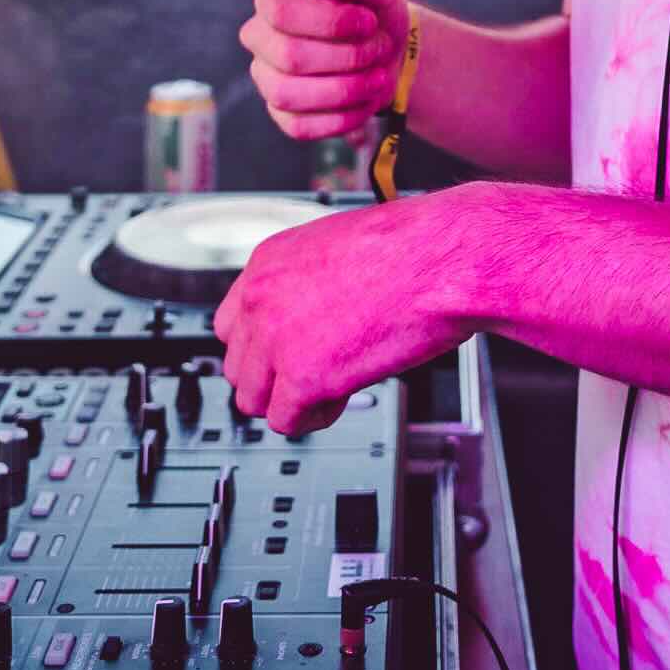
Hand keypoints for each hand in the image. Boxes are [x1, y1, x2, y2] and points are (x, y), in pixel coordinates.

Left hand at [213, 185, 485, 432]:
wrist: (440, 258)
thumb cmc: (410, 248)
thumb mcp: (337, 248)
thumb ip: (304, 282)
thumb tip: (304, 315)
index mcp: (268, 261)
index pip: (230, 324)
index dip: (261, 348)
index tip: (282, 358)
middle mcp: (261, 297)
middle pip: (237, 367)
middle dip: (275, 378)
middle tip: (315, 374)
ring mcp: (276, 337)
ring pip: (253, 400)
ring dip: (292, 401)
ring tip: (332, 385)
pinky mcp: (302, 376)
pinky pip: (285, 421)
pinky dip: (314, 418)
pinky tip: (343, 395)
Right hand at [240, 0, 410, 140]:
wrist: (387, 52)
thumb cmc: (373, 11)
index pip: (281, 11)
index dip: (330, 21)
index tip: (369, 20)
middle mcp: (259, 37)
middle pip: (289, 57)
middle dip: (346, 57)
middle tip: (380, 48)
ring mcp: (266, 78)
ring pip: (288, 95)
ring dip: (345, 90)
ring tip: (378, 77)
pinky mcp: (282, 114)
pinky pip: (300, 127)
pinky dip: (342, 117)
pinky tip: (367, 100)